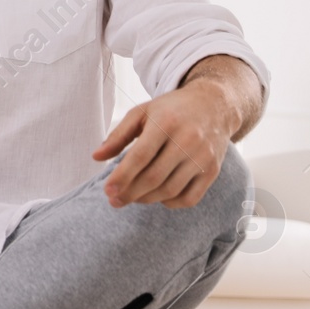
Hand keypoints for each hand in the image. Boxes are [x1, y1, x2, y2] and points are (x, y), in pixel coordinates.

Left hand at [91, 81, 238, 208]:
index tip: (107, 191)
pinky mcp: (213, 170)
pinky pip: (190, 198)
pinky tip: (157, 197)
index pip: (140, 156)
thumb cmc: (170, 109)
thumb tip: (96, 157)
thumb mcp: (141, 112)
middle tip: (114, 200)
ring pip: (170, 190)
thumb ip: (118, 135)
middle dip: (130, 193)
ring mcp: (203, 157)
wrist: (214, 105)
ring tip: (132, 198)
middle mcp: (187, 140)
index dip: (122, 176)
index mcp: (166, 123)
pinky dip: (170, 203)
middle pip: (154, 177)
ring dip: (147, 199)